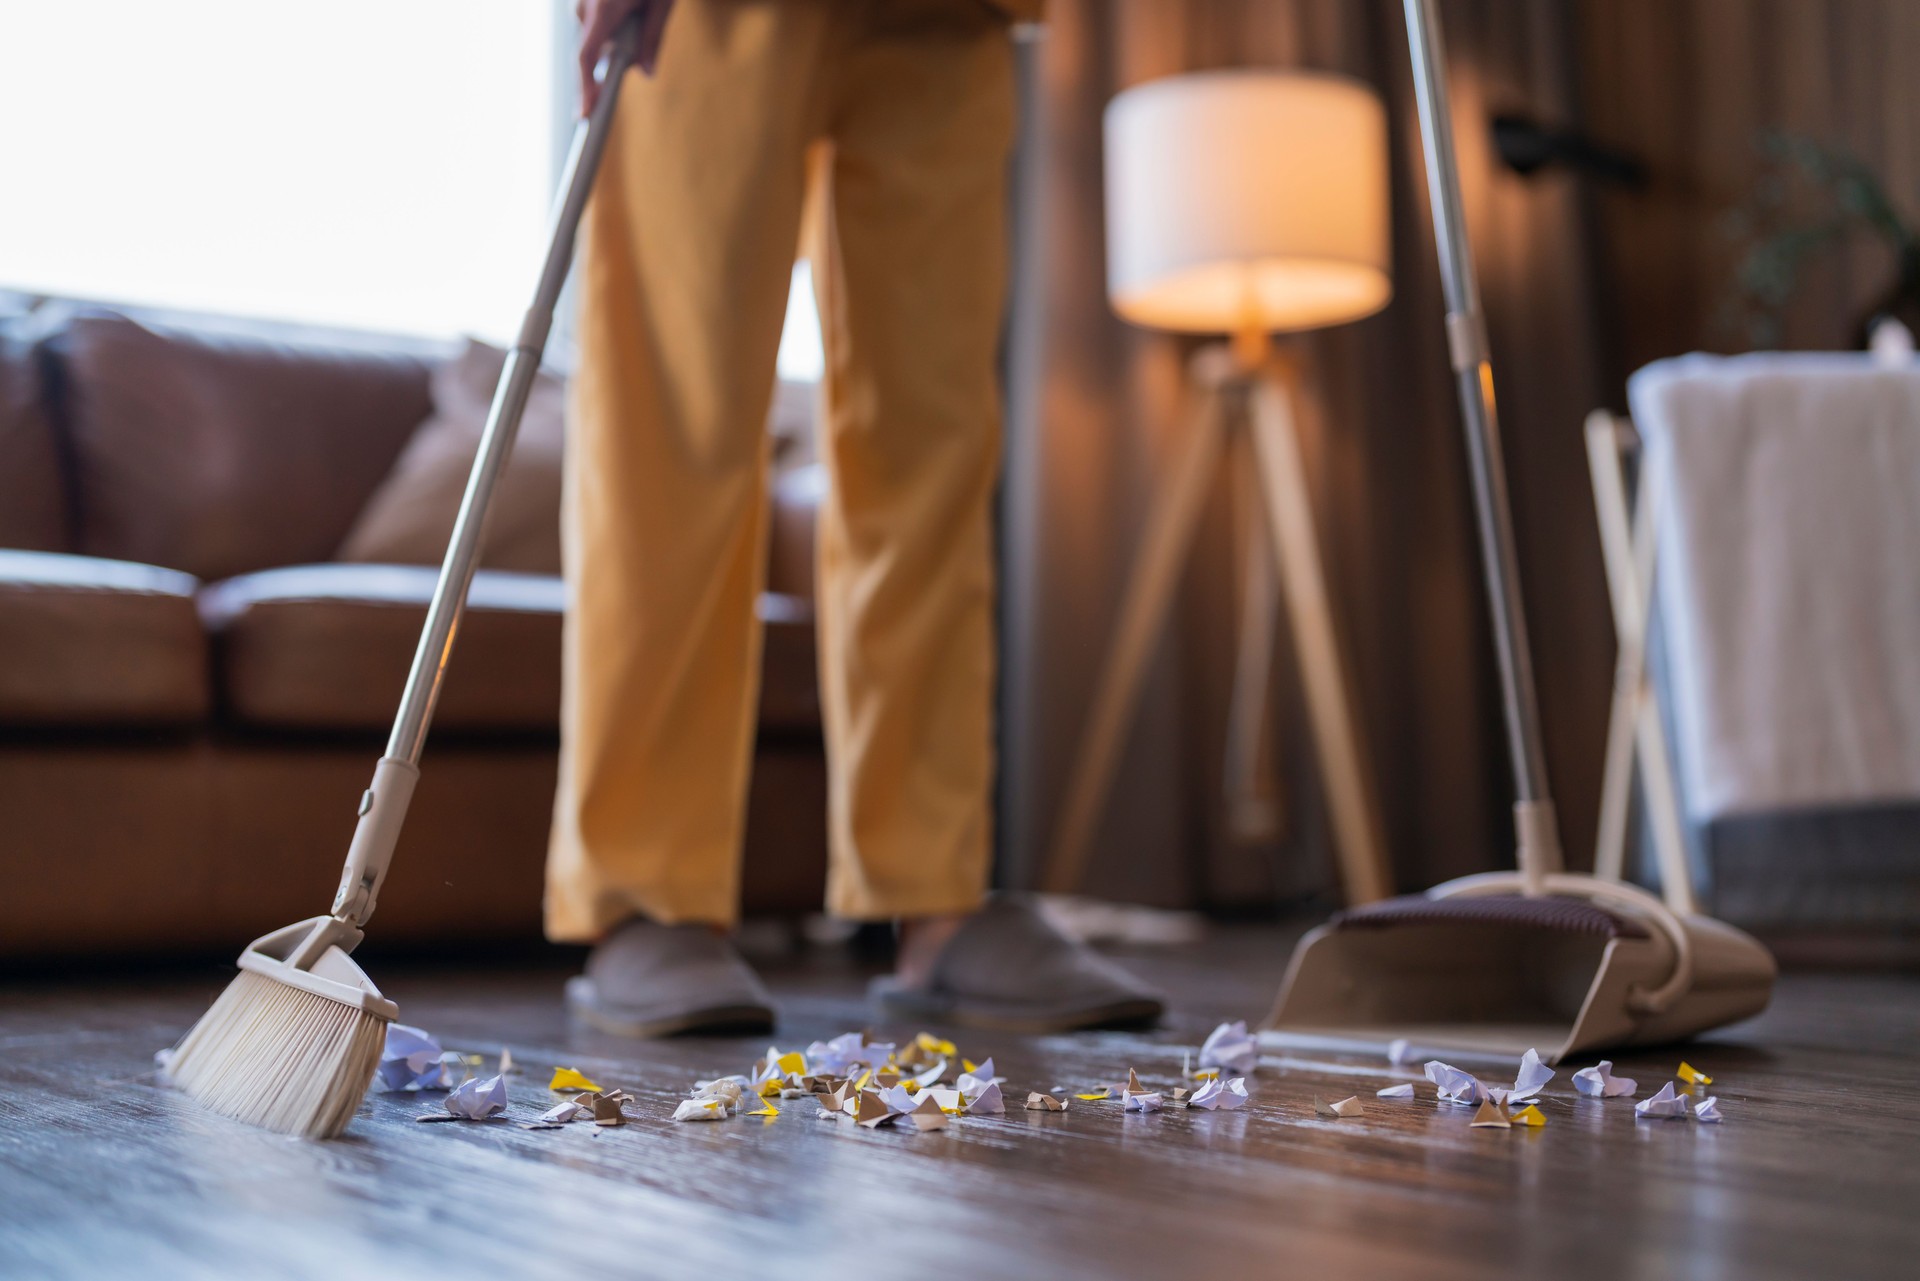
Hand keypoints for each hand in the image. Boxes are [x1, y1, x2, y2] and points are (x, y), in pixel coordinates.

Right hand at [576, 0, 674, 115]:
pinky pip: (596, 28)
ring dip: (618, 41)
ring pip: (596, 41)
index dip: (584, 88)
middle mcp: (585, 7)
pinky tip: (631, 17)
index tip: (585, 114)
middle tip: (641, 47)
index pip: (586, 57)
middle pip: (593, 53)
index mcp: (602, 9)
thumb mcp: (661, 2)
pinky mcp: (586, 4)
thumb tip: (648, 73)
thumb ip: (653, 35)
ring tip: (639, 17)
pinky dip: (613, 31)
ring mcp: (582, 4)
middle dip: (617, 60)